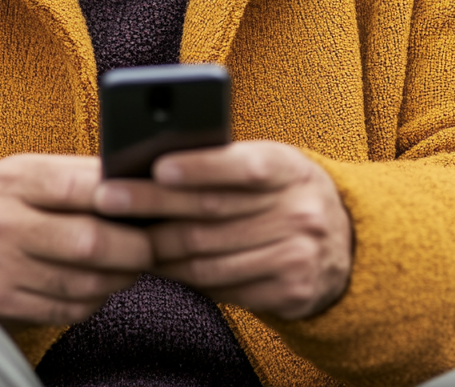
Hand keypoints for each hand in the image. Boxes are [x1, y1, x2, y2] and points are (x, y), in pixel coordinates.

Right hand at [0, 154, 151, 324]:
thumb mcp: (30, 172)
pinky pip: (68, 311)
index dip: (124, 198)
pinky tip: (97, 285)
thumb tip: (141, 184)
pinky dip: (95, 300)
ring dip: (120, 277)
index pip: (80, 186)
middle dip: (135, 248)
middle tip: (150, 245)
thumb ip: (80, 175)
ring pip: (85, 283)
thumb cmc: (4, 201)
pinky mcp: (0, 303)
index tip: (149, 205)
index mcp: (13, 180)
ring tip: (128, 265)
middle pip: (89, 242)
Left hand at [96, 141, 352, 319]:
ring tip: (123, 236)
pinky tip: (160, 265)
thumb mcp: (270, 166)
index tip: (156, 166)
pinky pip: (221, 287)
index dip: (200, 166)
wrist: (345, 244)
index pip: (244, 165)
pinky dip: (184, 277)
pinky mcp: (289, 291)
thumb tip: (154, 166)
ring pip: (208, 257)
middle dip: (152, 207)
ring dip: (158, 249)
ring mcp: (297, 254)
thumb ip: (225, 162)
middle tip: (108, 200)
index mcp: (291, 168)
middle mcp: (300, 211)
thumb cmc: (284, 193)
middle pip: (212, 214)